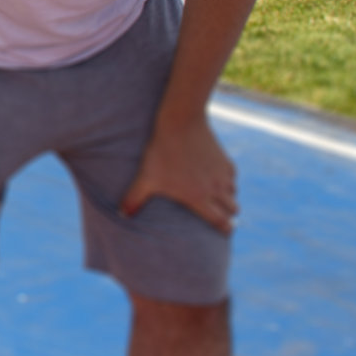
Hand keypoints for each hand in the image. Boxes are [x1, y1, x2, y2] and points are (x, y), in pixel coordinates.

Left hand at [120, 115, 238, 234]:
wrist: (180, 123)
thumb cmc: (161, 152)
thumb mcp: (146, 177)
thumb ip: (134, 198)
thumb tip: (121, 214)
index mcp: (199, 197)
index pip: (220, 221)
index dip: (224, 229)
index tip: (224, 233)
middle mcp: (216, 188)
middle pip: (232, 210)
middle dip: (227, 215)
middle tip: (220, 216)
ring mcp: (222, 173)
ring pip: (233, 193)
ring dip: (227, 198)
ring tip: (216, 198)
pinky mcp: (225, 159)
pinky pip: (232, 176)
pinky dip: (228, 180)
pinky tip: (217, 178)